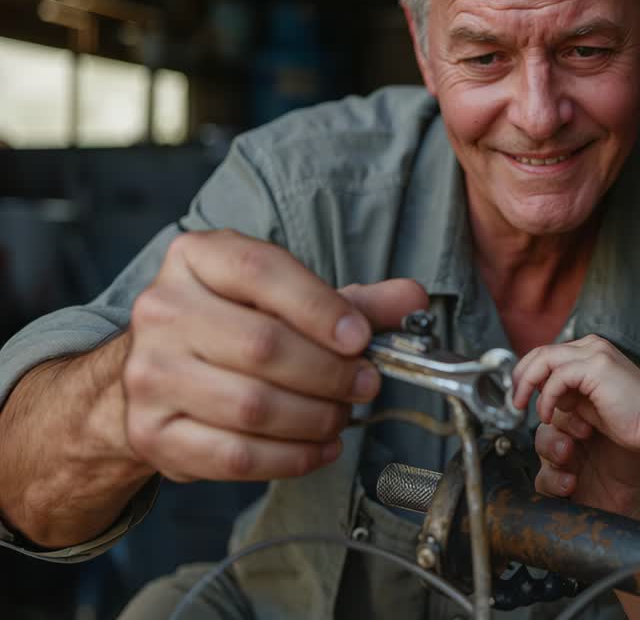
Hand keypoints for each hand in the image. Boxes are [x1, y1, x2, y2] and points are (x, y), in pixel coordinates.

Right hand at [123, 229, 429, 481]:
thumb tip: (412, 298)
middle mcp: (163, 310)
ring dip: (316, 418)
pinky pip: (236, 456)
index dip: (321, 308)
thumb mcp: (290, 301)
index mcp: (197, 259)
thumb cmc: (233, 329)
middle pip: (263, 346)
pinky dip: (292, 458)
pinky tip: (320, 447)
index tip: (361, 339)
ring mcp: (149, 373)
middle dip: (331, 373)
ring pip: (253, 406)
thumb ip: (353, 301)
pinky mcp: (152, 432)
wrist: (156, 377)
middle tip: (365, 385)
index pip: (262, 272)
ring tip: (341, 416)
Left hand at [513, 335, 639, 454]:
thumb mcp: (590, 402)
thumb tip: (545, 392)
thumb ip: (569, 392)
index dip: (528, 373)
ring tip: (524, 407)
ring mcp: (595, 353)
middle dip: (521, 376)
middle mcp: (593, 345)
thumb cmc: (632, 419)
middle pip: (541, 351)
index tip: (520, 396)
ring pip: (544, 359)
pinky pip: (557, 377)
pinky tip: (548, 415)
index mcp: (593, 350)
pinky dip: (547, 397)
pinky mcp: (596, 367)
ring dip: (528, 384)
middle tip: (515, 401)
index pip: (549, 353)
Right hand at [532, 410, 639, 521]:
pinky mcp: (554, 485)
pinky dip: (553, 481)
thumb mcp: (619, 427)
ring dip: (551, 450)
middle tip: (576, 435)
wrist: (630, 499)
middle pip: (545, 425)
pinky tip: (569, 482)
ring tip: (567, 455)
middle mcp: (567, 437)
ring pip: (540, 449)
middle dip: (556, 430)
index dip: (560, 406)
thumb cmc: (628, 462)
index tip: (575, 412)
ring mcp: (559, 462)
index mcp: (580, 419)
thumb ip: (596, 408)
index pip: (558, 404)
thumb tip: (582, 387)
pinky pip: (541, 480)